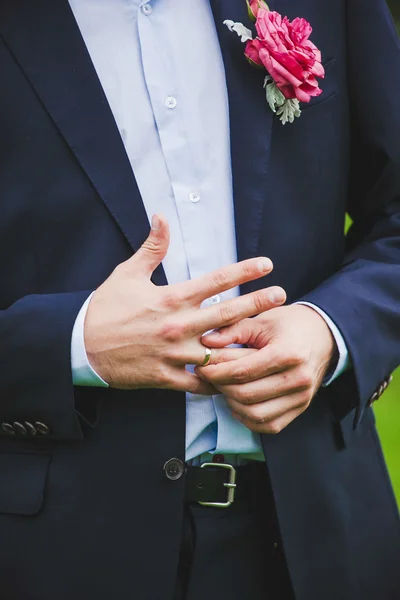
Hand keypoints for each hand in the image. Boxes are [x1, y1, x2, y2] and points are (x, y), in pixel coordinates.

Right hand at [84, 214, 285, 392]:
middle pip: (228, 313)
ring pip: (220, 352)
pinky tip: (235, 381)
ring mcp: (175, 353)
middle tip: (282, 296)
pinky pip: (201, 383)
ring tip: (267, 344)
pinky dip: (218, 382)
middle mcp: (179, 325)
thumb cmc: (105, 308)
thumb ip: (152, 248)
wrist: (82, 345)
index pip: (216, 280)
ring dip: (244, 348)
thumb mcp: (127, 273)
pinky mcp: (167, 377)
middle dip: (258, 303)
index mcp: (172, 298)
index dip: (244, 271)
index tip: (267, 264)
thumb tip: (161, 216)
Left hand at [197, 305, 335, 432]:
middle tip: (209, 377)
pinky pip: (269, 425)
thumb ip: (232, 330)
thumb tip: (206, 342)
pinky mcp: (300, 409)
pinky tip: (239, 403)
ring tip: (224, 387)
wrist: (322, 335)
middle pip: (247, 395)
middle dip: (221, 387)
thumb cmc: (289, 325)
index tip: (201, 367)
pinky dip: (249, 418)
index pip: (243, 371)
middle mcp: (298, 379)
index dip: (216, 372)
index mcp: (288, 353)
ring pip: (255, 414)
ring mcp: (301, 397)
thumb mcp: (261, 320)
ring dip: (232, 403)